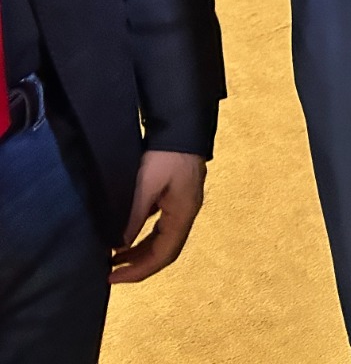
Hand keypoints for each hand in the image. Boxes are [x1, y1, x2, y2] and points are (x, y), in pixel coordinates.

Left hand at [110, 150, 206, 283]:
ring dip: (139, 251)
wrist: (181, 126)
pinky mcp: (176, 196)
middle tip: (110, 273)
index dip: (139, 271)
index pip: (164, 255)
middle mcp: (186, 213)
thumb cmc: (165, 156)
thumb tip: (119, 247)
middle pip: (165, 250)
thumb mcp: (145, 186)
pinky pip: (160, 225)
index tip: (112, 278)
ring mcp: (182, 204)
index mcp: (183, 214)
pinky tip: (126, 234)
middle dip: (138, 264)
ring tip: (114, 258)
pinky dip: (142, 235)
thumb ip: (132, 217)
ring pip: (162, 238)